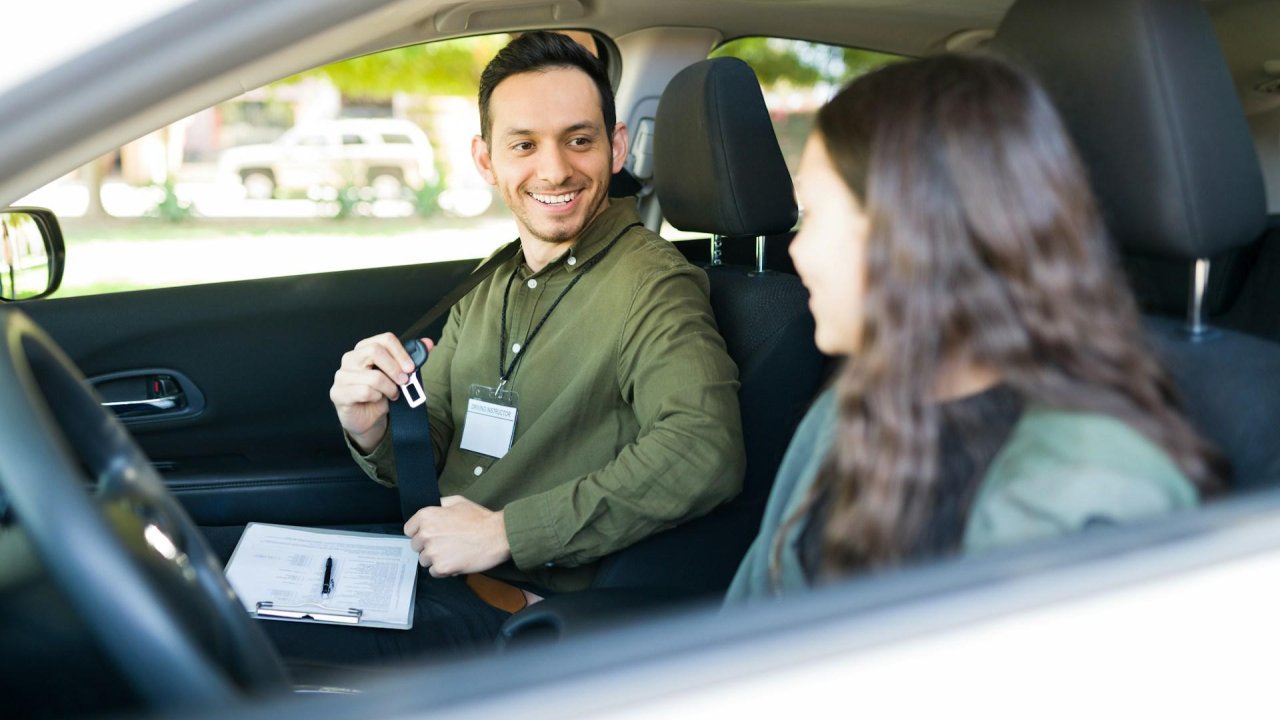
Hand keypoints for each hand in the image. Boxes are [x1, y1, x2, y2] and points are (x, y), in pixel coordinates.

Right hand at [330, 333, 433, 452]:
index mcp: (364, 348)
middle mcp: (350, 358)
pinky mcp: (338, 392)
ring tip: (392, 394)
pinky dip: (377, 397)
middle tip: (404, 381)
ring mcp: (342, 375)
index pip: (384, 339)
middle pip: (375, 351)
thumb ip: (411, 359)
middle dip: (395, 368)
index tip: (411, 367)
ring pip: (373, 376)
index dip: (401, 352)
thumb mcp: (399, 376)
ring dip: (389, 388)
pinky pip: (364, 391)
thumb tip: (429, 343)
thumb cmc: (381, 394)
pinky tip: (378, 400)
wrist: (369, 419)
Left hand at [404, 495, 511, 577]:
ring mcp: (433, 552)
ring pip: (425, 560)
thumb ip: (440, 505)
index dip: (420, 533)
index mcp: (426, 516)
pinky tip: (456, 561)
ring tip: (453, 552)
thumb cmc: (480, 519)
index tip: (431, 535)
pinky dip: (444, 569)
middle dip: (429, 546)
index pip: (409, 530)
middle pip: (417, 546)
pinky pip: (434, 572)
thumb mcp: (457, 502)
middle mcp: (425, 534)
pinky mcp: (441, 567)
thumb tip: (434, 508)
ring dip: (436, 559)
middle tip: (446, 544)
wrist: (497, 535)